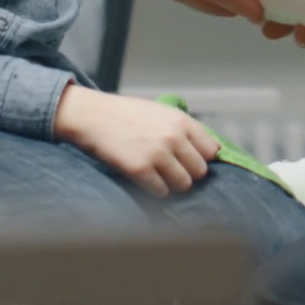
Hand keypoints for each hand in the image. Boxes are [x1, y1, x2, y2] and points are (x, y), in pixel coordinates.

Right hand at [53, 84, 221, 196]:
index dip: (201, 158)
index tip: (190, 161)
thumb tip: (207, 152)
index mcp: (181, 121)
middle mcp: (174, 137)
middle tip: (174, 171)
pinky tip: (148, 181)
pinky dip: (157, 190)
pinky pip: (162, 192)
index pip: (211, 150)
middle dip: (189, 173)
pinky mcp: (140, 170)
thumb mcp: (161, 112)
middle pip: (200, 171)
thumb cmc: (127, 114)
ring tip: (161, 177)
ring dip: (174, 184)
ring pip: (184, 184)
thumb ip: (183, 129)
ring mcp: (158, 154)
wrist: (94, 116)